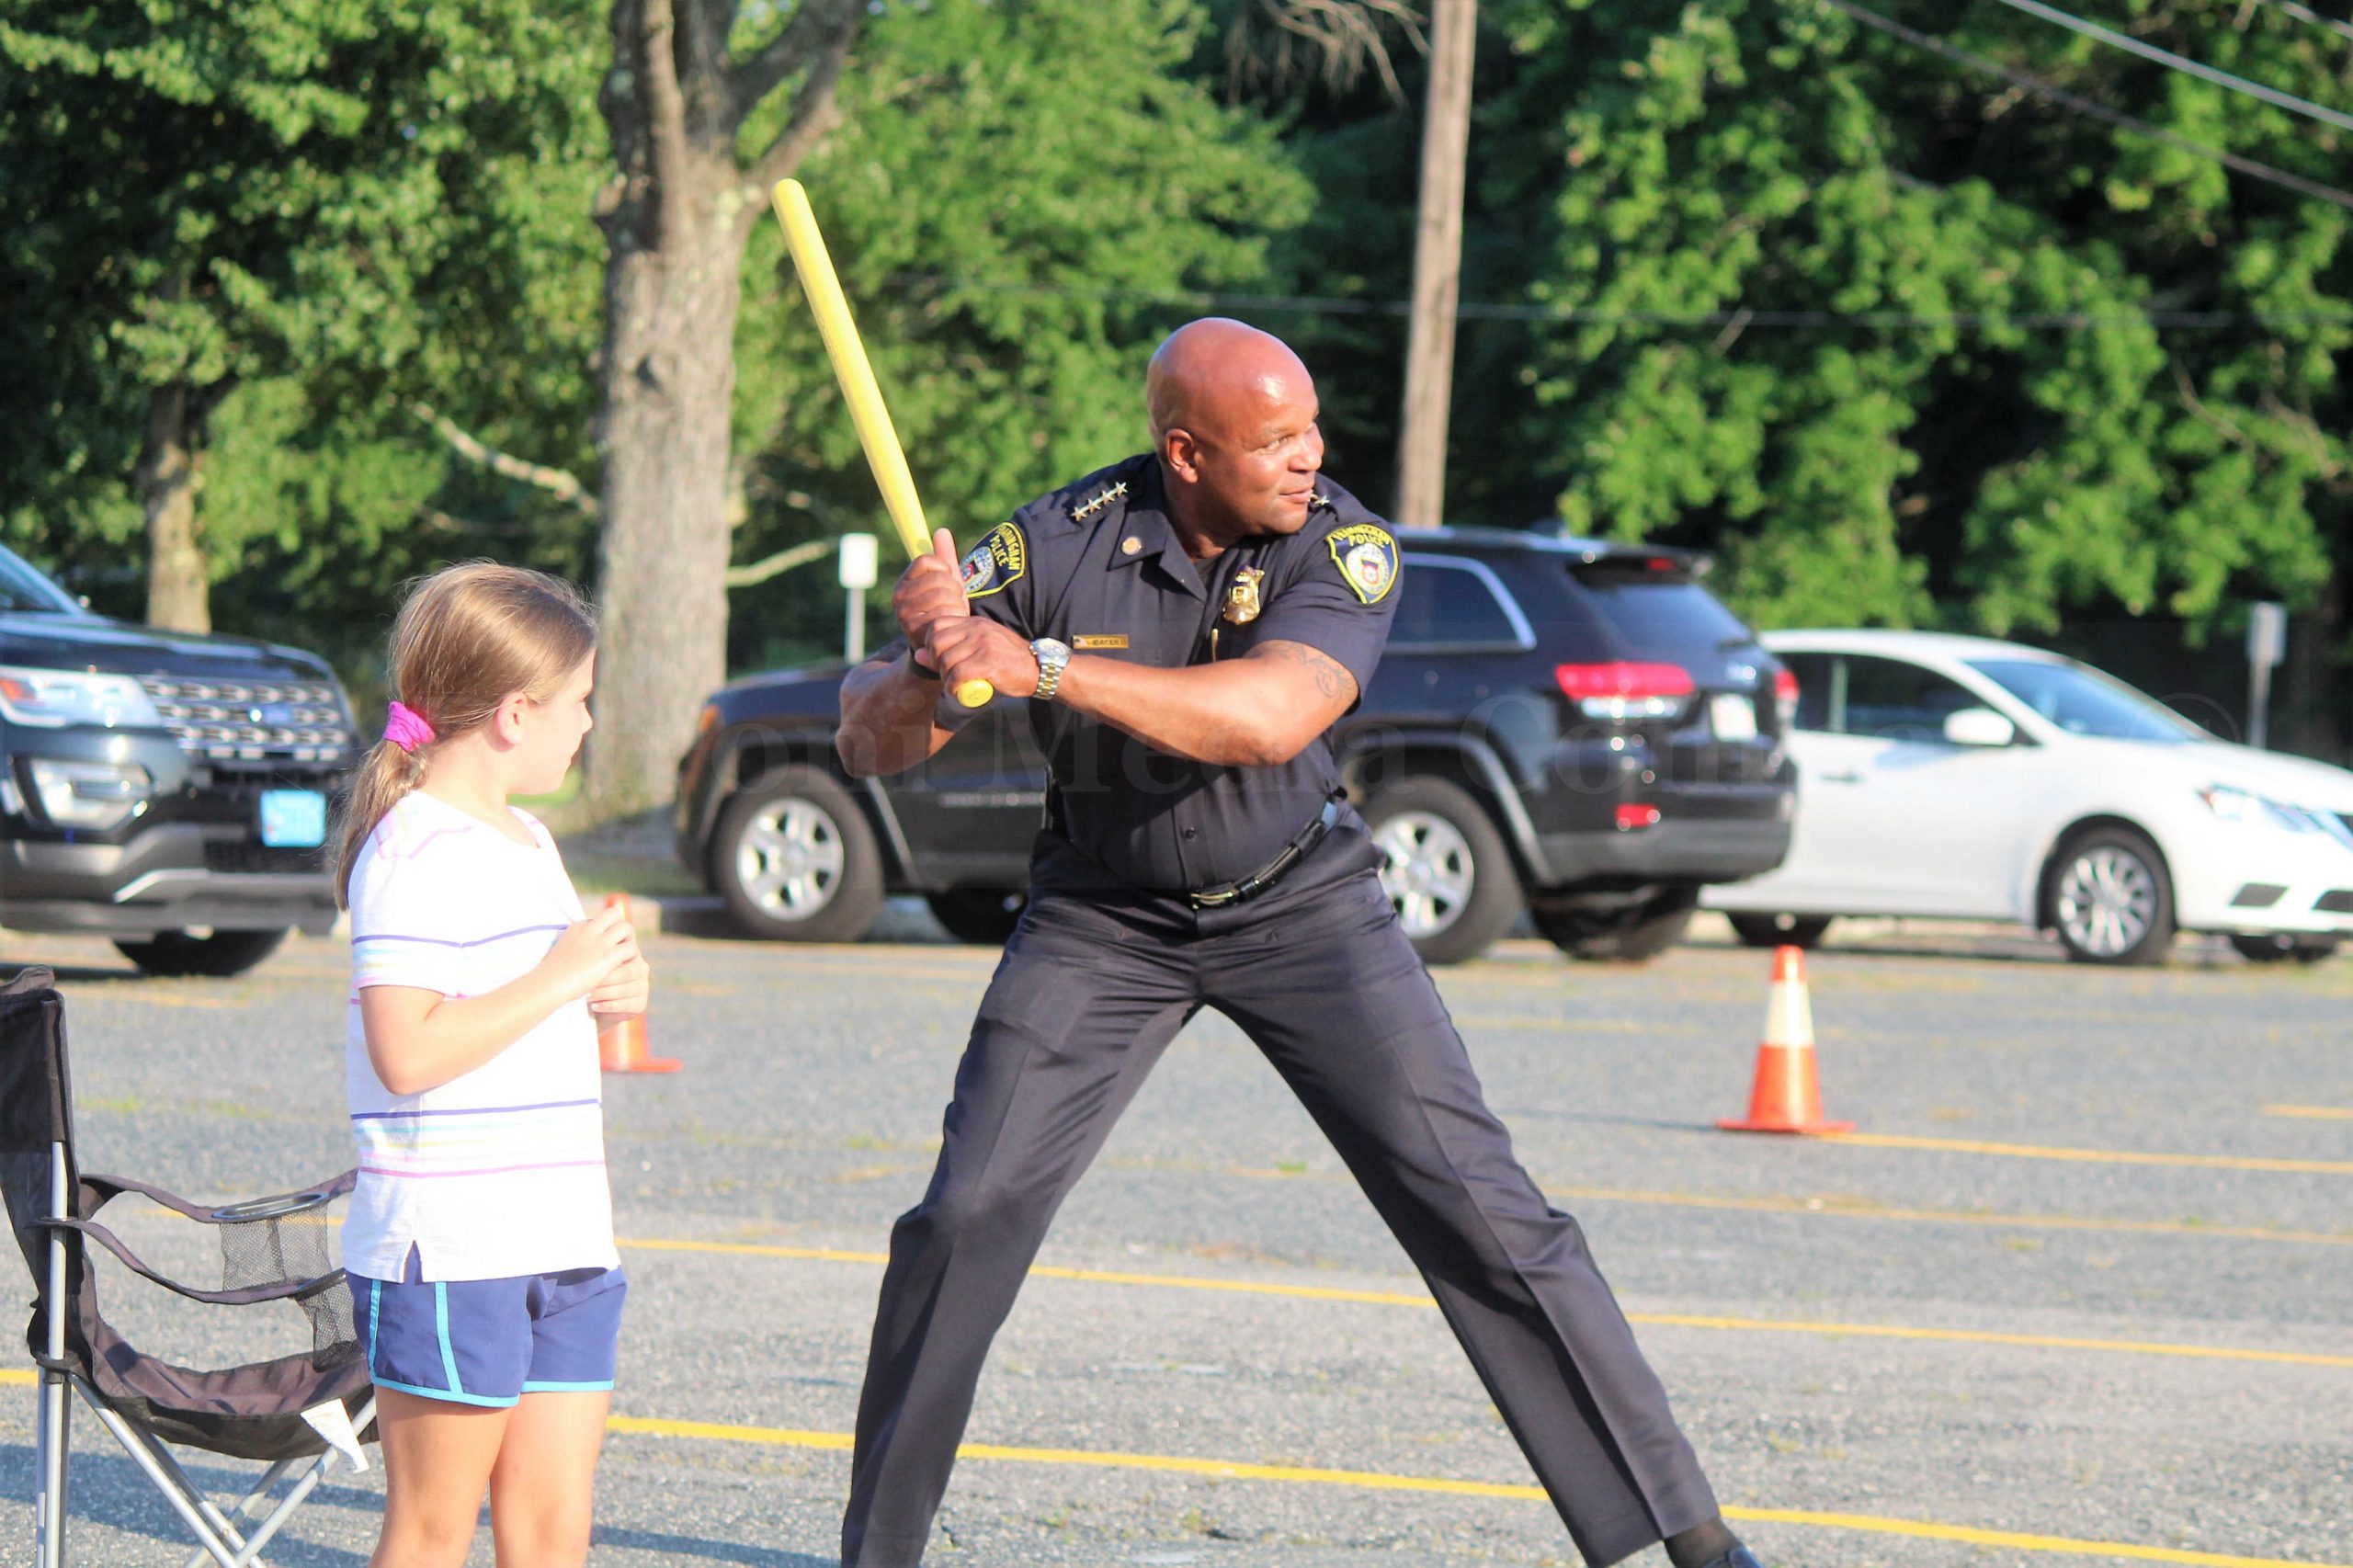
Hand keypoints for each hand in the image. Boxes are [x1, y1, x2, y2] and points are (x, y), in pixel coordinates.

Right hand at [540, 906, 634, 1000]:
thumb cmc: (554, 973)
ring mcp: (599, 942)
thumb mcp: (564, 950)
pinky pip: (630, 948)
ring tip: (624, 954)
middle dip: (619, 926)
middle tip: (620, 943)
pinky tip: (624, 965)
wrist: (551, 983)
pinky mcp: (607, 956)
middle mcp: (589, 930)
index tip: (606, 942)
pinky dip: (630, 956)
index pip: (598, 919)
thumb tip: (583, 952)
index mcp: (577, 927)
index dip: (605, 929)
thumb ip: (575, 944)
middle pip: (613, 913)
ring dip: (628, 940)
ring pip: (626, 927)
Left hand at [588, 943, 650, 1016]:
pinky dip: (608, 1006)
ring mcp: (643, 987)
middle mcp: (641, 969)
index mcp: (632, 954)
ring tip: (586, 996)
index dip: (606, 960)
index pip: (624, 953)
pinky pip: (626, 1005)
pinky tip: (594, 1006)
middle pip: (625, 973)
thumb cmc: (593, 976)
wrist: (597, 1002)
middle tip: (586, 984)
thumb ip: (597, 946)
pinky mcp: (641, 1004)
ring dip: (603, 994)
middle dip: (604, 979)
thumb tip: (589, 927)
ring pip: (625, 990)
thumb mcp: (595, 960)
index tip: (588, 965)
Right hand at [893, 528, 967, 669]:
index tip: (947, 580)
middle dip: (955, 589)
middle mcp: (899, 598)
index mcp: (904, 583)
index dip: (943, 568)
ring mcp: (906, 615)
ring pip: (945, 594)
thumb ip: (944, 558)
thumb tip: (942, 531)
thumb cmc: (945, 611)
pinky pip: (947, 613)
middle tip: (954, 603)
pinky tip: (953, 626)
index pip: (926, 561)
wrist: (940, 648)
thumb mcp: (946, 583)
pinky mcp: (917, 631)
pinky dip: (957, 618)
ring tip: (954, 614)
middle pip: (939, 578)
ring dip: (958, 604)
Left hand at [926, 616, 1039, 698]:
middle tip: (947, 675)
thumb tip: (919, 655)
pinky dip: (955, 687)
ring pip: (946, 660)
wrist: (1040, 669)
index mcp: (974, 622)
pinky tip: (962, 691)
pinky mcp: (989, 661)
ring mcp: (983, 643)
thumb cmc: (1009, 662)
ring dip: (946, 678)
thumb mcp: (980, 648)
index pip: (937, 626)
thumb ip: (952, 648)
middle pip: (937, 642)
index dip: (932, 645)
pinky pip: (958, 674)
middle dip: (936, 662)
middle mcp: (977, 629)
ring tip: (957, 685)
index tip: (941, 660)